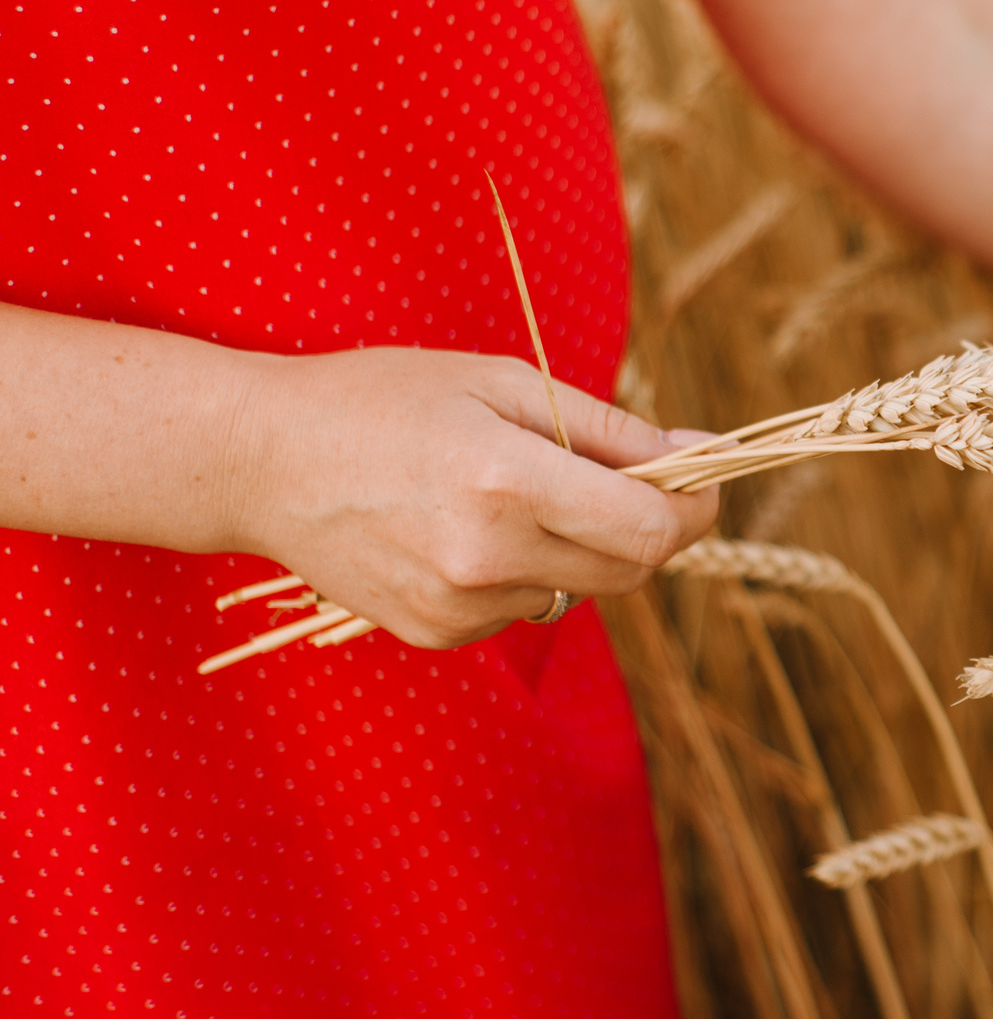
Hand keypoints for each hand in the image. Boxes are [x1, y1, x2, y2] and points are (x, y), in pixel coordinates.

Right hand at [227, 348, 719, 648]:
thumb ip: (605, 430)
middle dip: (649, 525)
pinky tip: (470, 528)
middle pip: (630, 570)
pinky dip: (526, 571)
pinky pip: (522, 607)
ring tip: (519, 491)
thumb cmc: (384, 400)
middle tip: (630, 476)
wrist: (260, 461)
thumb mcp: (501, 384)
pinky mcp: (434, 633)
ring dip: (581, 547)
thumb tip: (690, 458)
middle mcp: (487, 558)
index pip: (650, 530)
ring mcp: (457, 606)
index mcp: (510, 485)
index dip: (695, 507)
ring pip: (579, 591)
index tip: (705, 477)